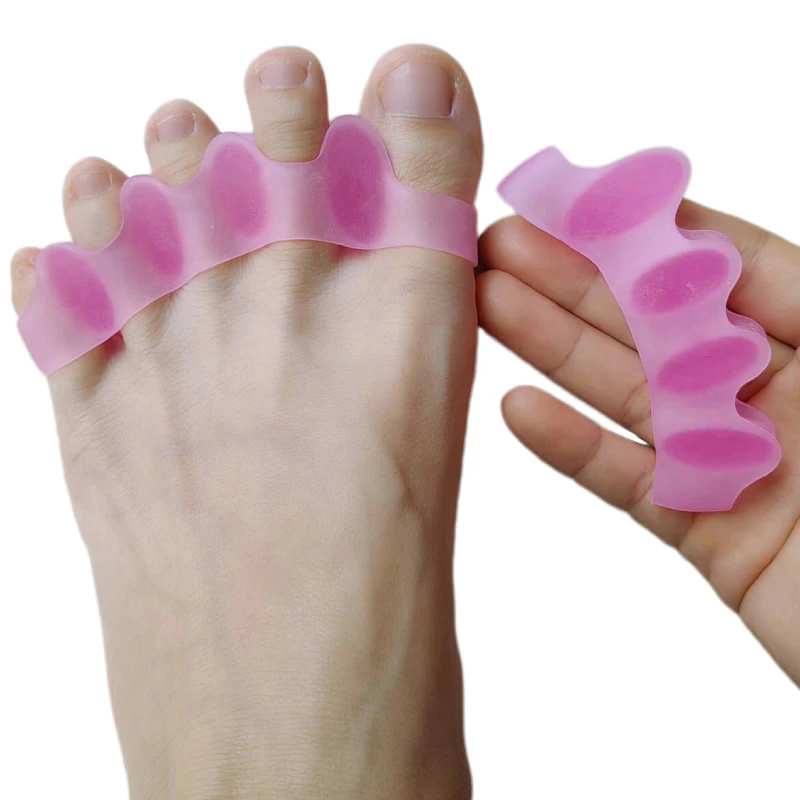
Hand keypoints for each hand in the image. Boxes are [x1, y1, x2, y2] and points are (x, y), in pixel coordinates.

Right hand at [478, 202, 799, 683]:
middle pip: (655, 324)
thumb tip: (701, 231)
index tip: (566, 203)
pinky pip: (629, 482)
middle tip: (497, 246)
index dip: (637, 231)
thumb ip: (794, 292)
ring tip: (486, 305)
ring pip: (629, 394)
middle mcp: (772, 393)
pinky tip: (518, 409)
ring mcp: (734, 462)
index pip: (716, 267)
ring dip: (553, 349)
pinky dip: (571, 447)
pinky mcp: (710, 533)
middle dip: (572, 279)